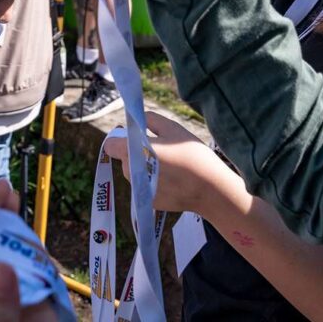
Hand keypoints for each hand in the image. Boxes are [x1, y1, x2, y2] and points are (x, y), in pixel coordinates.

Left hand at [104, 111, 236, 213]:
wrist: (210, 190)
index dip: (120, 138)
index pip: (111, 145)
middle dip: (137, 152)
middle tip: (162, 149)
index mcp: (132, 153)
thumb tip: (137, 120)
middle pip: (126, 158)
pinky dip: (154, 182)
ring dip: (145, 167)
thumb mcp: (172, 128)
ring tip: (171, 165)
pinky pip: (146, 187)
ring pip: (136, 173)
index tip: (136, 135)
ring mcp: (139, 190)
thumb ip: (150, 120)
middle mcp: (130, 174)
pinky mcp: (150, 202)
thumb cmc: (191, 155)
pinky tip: (175, 180)